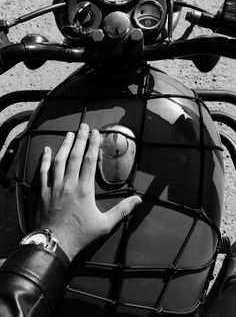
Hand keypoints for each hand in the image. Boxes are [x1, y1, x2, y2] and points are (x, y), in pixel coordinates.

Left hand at [36, 123, 141, 261]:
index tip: (95, 133)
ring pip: (59, 160)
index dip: (93, 144)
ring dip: (64, 145)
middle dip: (80, 139)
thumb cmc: (80, 235)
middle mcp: (69, 184)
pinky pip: (43, 172)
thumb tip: (138, 200)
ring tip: (69, 134)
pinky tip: (46, 150)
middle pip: (74, 155)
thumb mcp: (105, 225)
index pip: (89, 160)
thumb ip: (122, 210)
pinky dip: (44, 160)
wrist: (54, 244)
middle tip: (83, 126)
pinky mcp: (43, 192)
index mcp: (84, 189)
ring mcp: (54, 187)